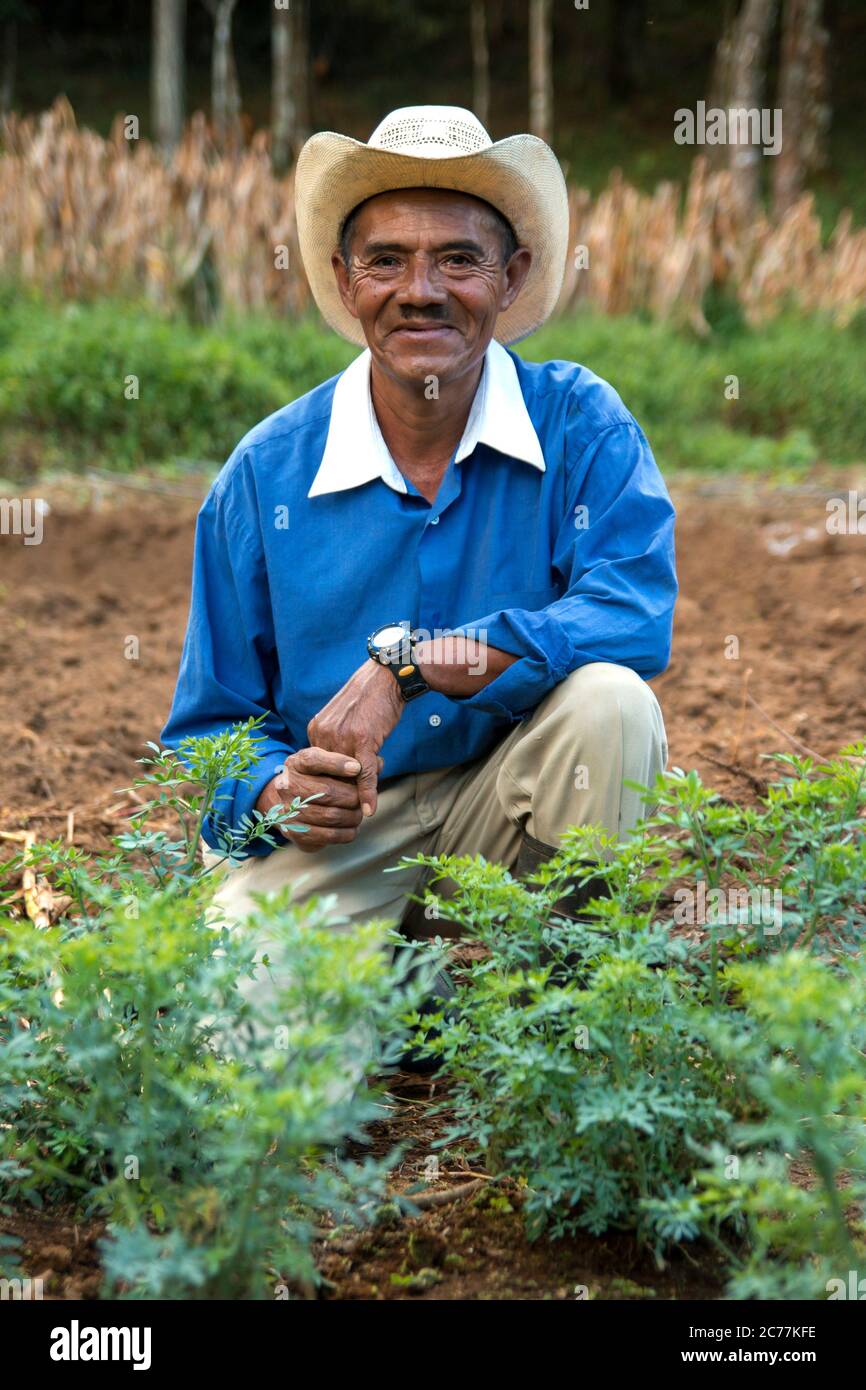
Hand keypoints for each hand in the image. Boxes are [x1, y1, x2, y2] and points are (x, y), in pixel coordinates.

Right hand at [256, 747, 368, 852]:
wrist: (285, 802)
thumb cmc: (315, 779)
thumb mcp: (326, 764)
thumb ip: (351, 762)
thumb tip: (379, 765)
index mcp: (297, 764)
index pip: (314, 759)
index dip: (337, 763)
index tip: (357, 768)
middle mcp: (289, 785)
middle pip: (328, 791)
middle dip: (353, 797)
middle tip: (363, 800)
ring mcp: (289, 810)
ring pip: (331, 815)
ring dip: (353, 816)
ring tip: (359, 814)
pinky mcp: (295, 832)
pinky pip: (328, 835)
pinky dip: (346, 833)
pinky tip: (352, 828)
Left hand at [306, 660, 403, 817]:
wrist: (386, 676)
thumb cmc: (369, 697)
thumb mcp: (342, 717)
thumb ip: (336, 740)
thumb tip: (342, 768)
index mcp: (316, 729)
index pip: (319, 768)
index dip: (335, 778)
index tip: (346, 782)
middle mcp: (323, 734)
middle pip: (331, 775)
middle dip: (348, 784)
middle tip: (364, 781)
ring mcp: (342, 738)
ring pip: (349, 777)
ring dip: (362, 785)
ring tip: (375, 773)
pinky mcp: (363, 741)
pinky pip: (364, 774)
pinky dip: (368, 793)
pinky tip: (371, 809)